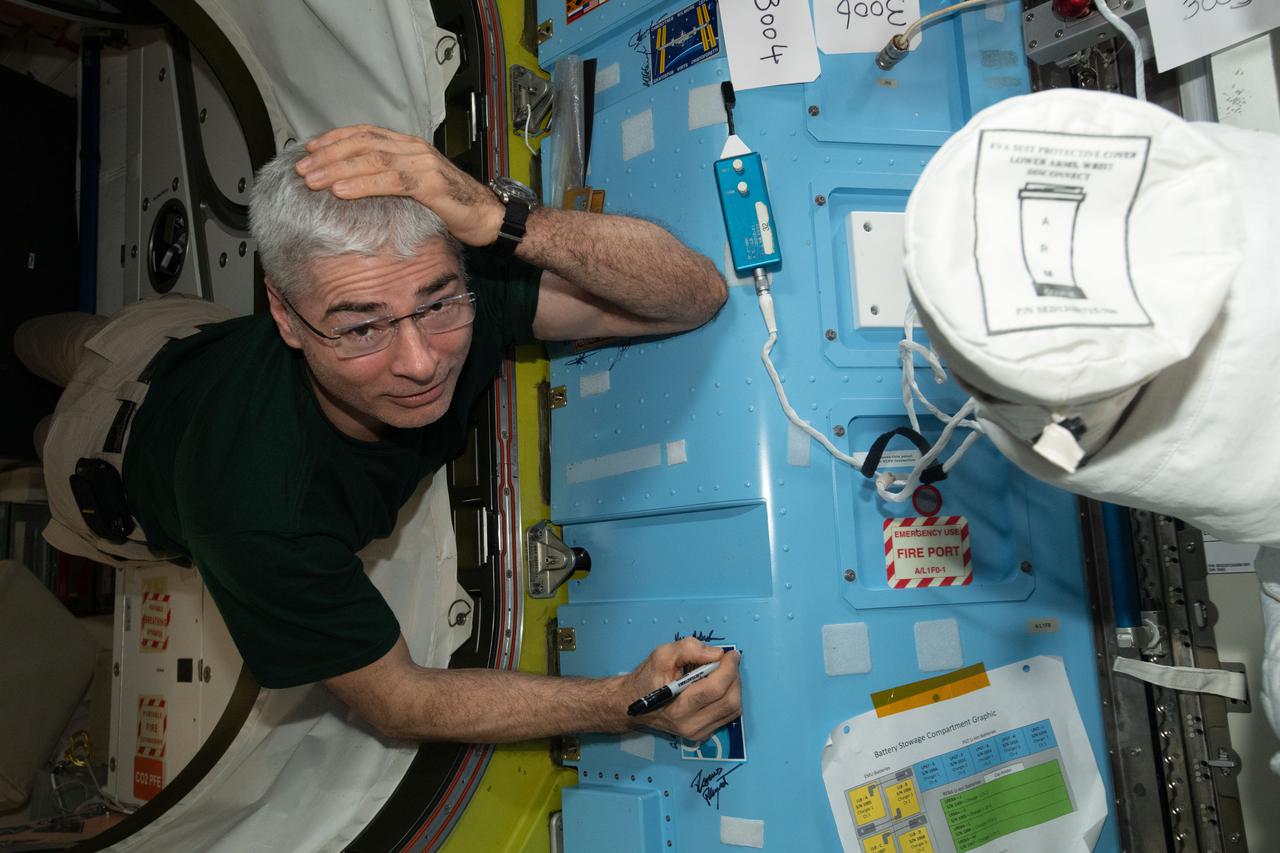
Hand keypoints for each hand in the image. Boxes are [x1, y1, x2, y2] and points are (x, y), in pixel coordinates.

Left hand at [295, 125, 503, 246]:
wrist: (490, 218)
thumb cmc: (454, 207)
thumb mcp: (416, 188)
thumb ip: (391, 180)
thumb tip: (356, 185)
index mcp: (409, 146)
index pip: (365, 133)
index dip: (335, 139)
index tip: (309, 149)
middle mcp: (414, 149)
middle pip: (363, 143)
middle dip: (328, 154)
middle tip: (301, 167)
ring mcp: (423, 164)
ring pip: (372, 159)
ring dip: (337, 168)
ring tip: (312, 179)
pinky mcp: (431, 185)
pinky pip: (390, 181)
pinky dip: (362, 184)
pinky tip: (341, 190)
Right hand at [619, 638, 741, 741]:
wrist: (632, 705)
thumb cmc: (647, 678)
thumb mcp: (662, 655)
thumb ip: (689, 649)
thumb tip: (717, 654)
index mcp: (678, 707)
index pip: (715, 689)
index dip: (729, 669)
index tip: (731, 654)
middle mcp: (691, 725)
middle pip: (730, 701)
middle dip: (734, 677)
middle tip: (728, 662)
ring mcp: (698, 733)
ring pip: (733, 710)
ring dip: (735, 687)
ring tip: (723, 673)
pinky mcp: (703, 734)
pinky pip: (728, 716)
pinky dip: (730, 697)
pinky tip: (719, 686)